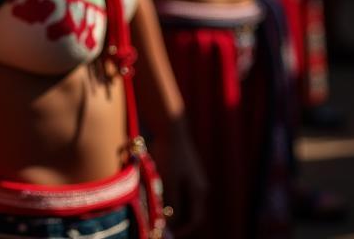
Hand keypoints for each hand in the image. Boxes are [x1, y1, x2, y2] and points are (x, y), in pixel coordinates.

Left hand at [153, 120, 207, 235]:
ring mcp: (191, 176)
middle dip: (174, 218)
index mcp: (199, 191)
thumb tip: (170, 226)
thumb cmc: (170, 154)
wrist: (170, 125)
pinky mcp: (182, 168)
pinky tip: (154, 188)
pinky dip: (167, 192)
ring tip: (154, 206)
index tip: (167, 234)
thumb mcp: (169, 182)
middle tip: (158, 222)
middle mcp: (198, 185)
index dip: (182, 230)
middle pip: (188, 210)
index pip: (195, 219)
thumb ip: (171, 205)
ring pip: (180, 198)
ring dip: (169, 205)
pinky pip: (176, 187)